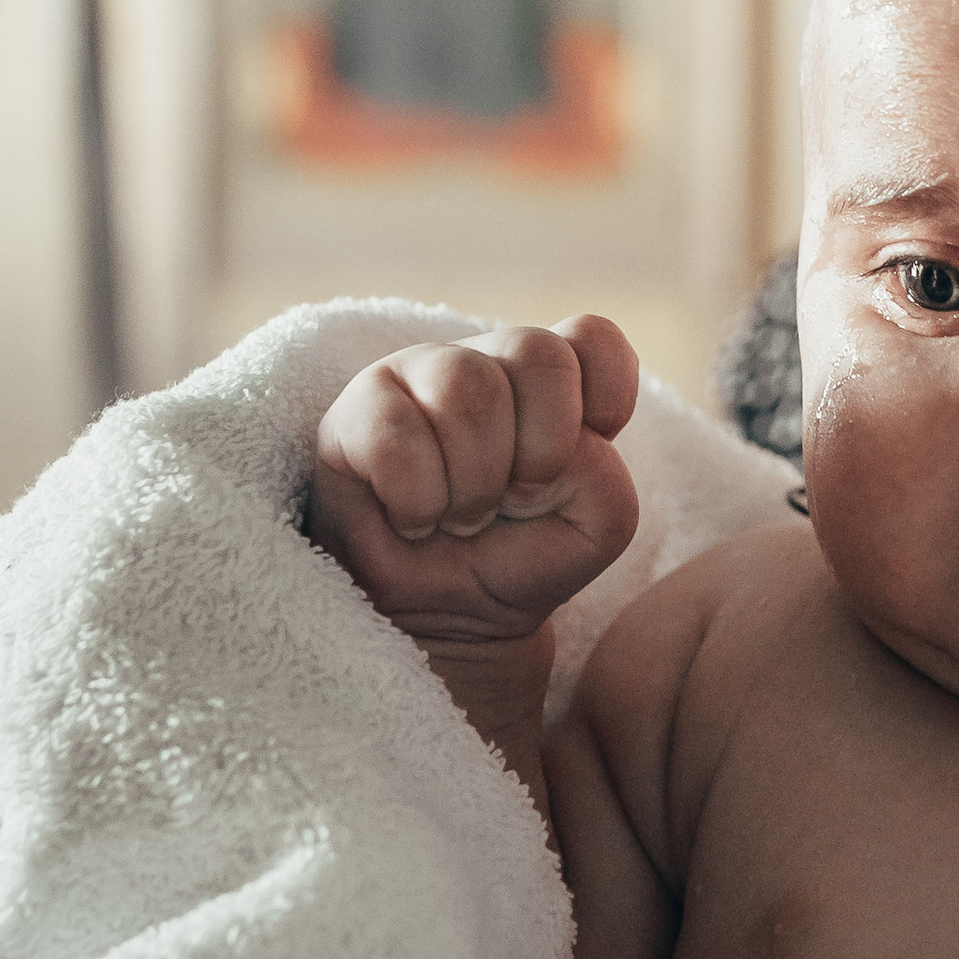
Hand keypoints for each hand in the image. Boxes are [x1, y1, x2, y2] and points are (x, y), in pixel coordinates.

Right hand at [309, 318, 640, 678]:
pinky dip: (418, 502)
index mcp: (550, 377)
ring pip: (468, 387)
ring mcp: (416, 375)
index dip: (604, 402)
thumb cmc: (517, 558)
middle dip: (540, 451)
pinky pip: (396, 437)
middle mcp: (485, 362)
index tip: (571, 468)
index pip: (593, 337)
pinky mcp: (353, 413)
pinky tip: (413, 518)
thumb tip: (551, 452)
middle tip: (513, 501)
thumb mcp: (596, 531)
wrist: (442, 621)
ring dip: (476, 483)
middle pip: (538, 353)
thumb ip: (605, 481)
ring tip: (461, 517)